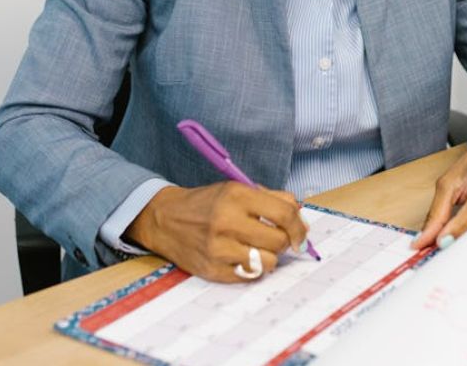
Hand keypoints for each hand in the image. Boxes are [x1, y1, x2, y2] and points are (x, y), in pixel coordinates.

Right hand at [126, 182, 309, 282]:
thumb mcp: (238, 189)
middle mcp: (227, 221)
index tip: (301, 235)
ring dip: (268, 257)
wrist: (165, 219)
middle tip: (274, 239)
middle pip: (278, 241)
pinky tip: (241, 257)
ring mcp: (218, 248)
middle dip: (283, 242)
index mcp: (237, 196)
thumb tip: (300, 218)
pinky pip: (250, 276)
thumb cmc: (207, 203)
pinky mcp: (212, 269)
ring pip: (268, 263)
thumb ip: (273, 199)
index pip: (284, 214)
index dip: (299, 227)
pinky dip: (252, 268)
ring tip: (256, 249)